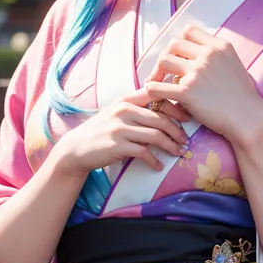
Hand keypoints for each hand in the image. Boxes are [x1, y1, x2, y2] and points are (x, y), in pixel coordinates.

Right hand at [54, 87, 189, 174]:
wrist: (76, 149)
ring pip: (156, 136)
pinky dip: (154, 161)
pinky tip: (158, 166)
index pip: (157, 95)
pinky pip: (144, 153)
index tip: (187, 118)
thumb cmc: (100, 131)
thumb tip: (165, 113)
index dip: (175, 106)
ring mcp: (120, 128)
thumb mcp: (116, 113)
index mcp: (126, 99)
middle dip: (177, 131)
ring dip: (171, 146)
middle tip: (185, 141)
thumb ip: (136, 109)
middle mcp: (124, 110)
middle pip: (161, 118)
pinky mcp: (118, 145)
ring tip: (179, 153)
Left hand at [145, 25, 262, 148]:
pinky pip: (157, 87)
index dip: (181, 43)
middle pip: (173, 44)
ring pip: (163, 61)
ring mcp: (197, 73)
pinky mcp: (187, 92)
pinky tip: (156, 97)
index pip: (189, 31)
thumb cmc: (243, 96)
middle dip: (166, 57)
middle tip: (165, 72)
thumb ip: (216, 55)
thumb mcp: (234, 64)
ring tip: (159, 84)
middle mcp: (208, 55)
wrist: (248, 118)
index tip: (181, 57)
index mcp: (219, 46)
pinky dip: (152, 91)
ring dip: (157, 72)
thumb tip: (196, 53)